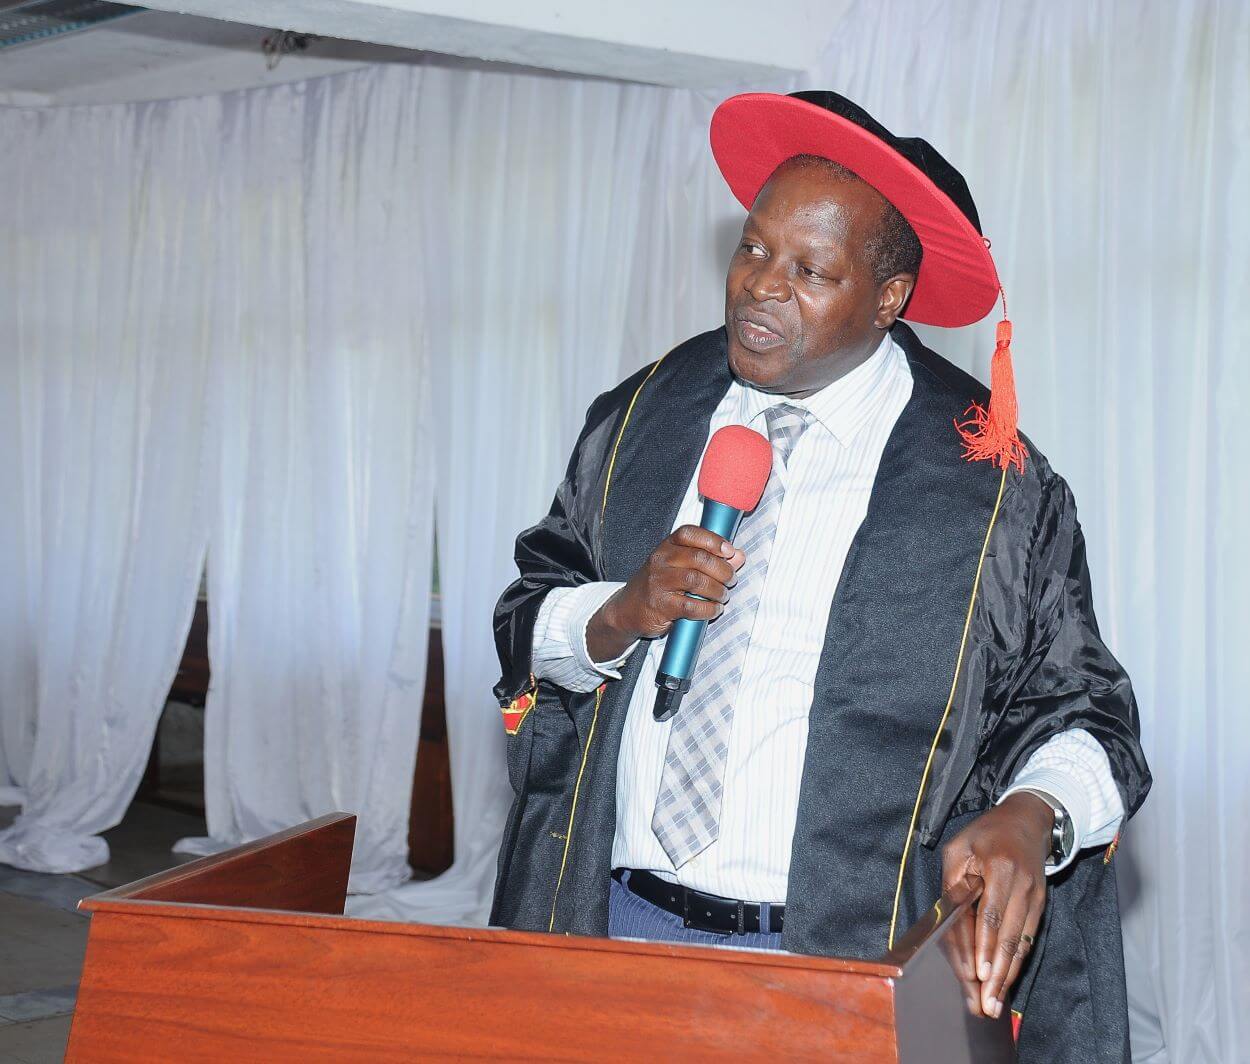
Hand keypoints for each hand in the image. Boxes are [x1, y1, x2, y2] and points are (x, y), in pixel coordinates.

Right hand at [586, 525, 745, 660]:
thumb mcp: (678, 566)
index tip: (729, 551)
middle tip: (731, 580)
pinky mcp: (660, 606)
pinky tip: (714, 609)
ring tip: (723, 596)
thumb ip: (709, 558)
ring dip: (718, 590)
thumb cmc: (658, 585)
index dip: (712, 540)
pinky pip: (691, 606)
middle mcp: (660, 561)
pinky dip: (709, 609)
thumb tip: (738, 555)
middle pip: (699, 558)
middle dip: (723, 570)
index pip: (689, 533)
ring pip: (696, 581)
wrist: (626, 610)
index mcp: (666, 547)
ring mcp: (658, 583)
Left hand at [940, 792, 1052, 1018]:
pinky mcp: (1040, 906)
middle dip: (996, 973)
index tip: (979, 973)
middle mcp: (1022, 885)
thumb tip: (950, 919)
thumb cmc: (985, 834)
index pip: (991, 913)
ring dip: (1007, 975)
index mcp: (1000, 867)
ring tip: (995, 1003)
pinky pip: (1028, 939)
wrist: (1027, 821)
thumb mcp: (959, 847)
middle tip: (986, 1003)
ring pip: (1021, 943)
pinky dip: (1016, 962)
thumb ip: (954, 882)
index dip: (984, 945)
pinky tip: (1007, 981)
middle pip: (1008, 936)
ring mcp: (1034, 897)